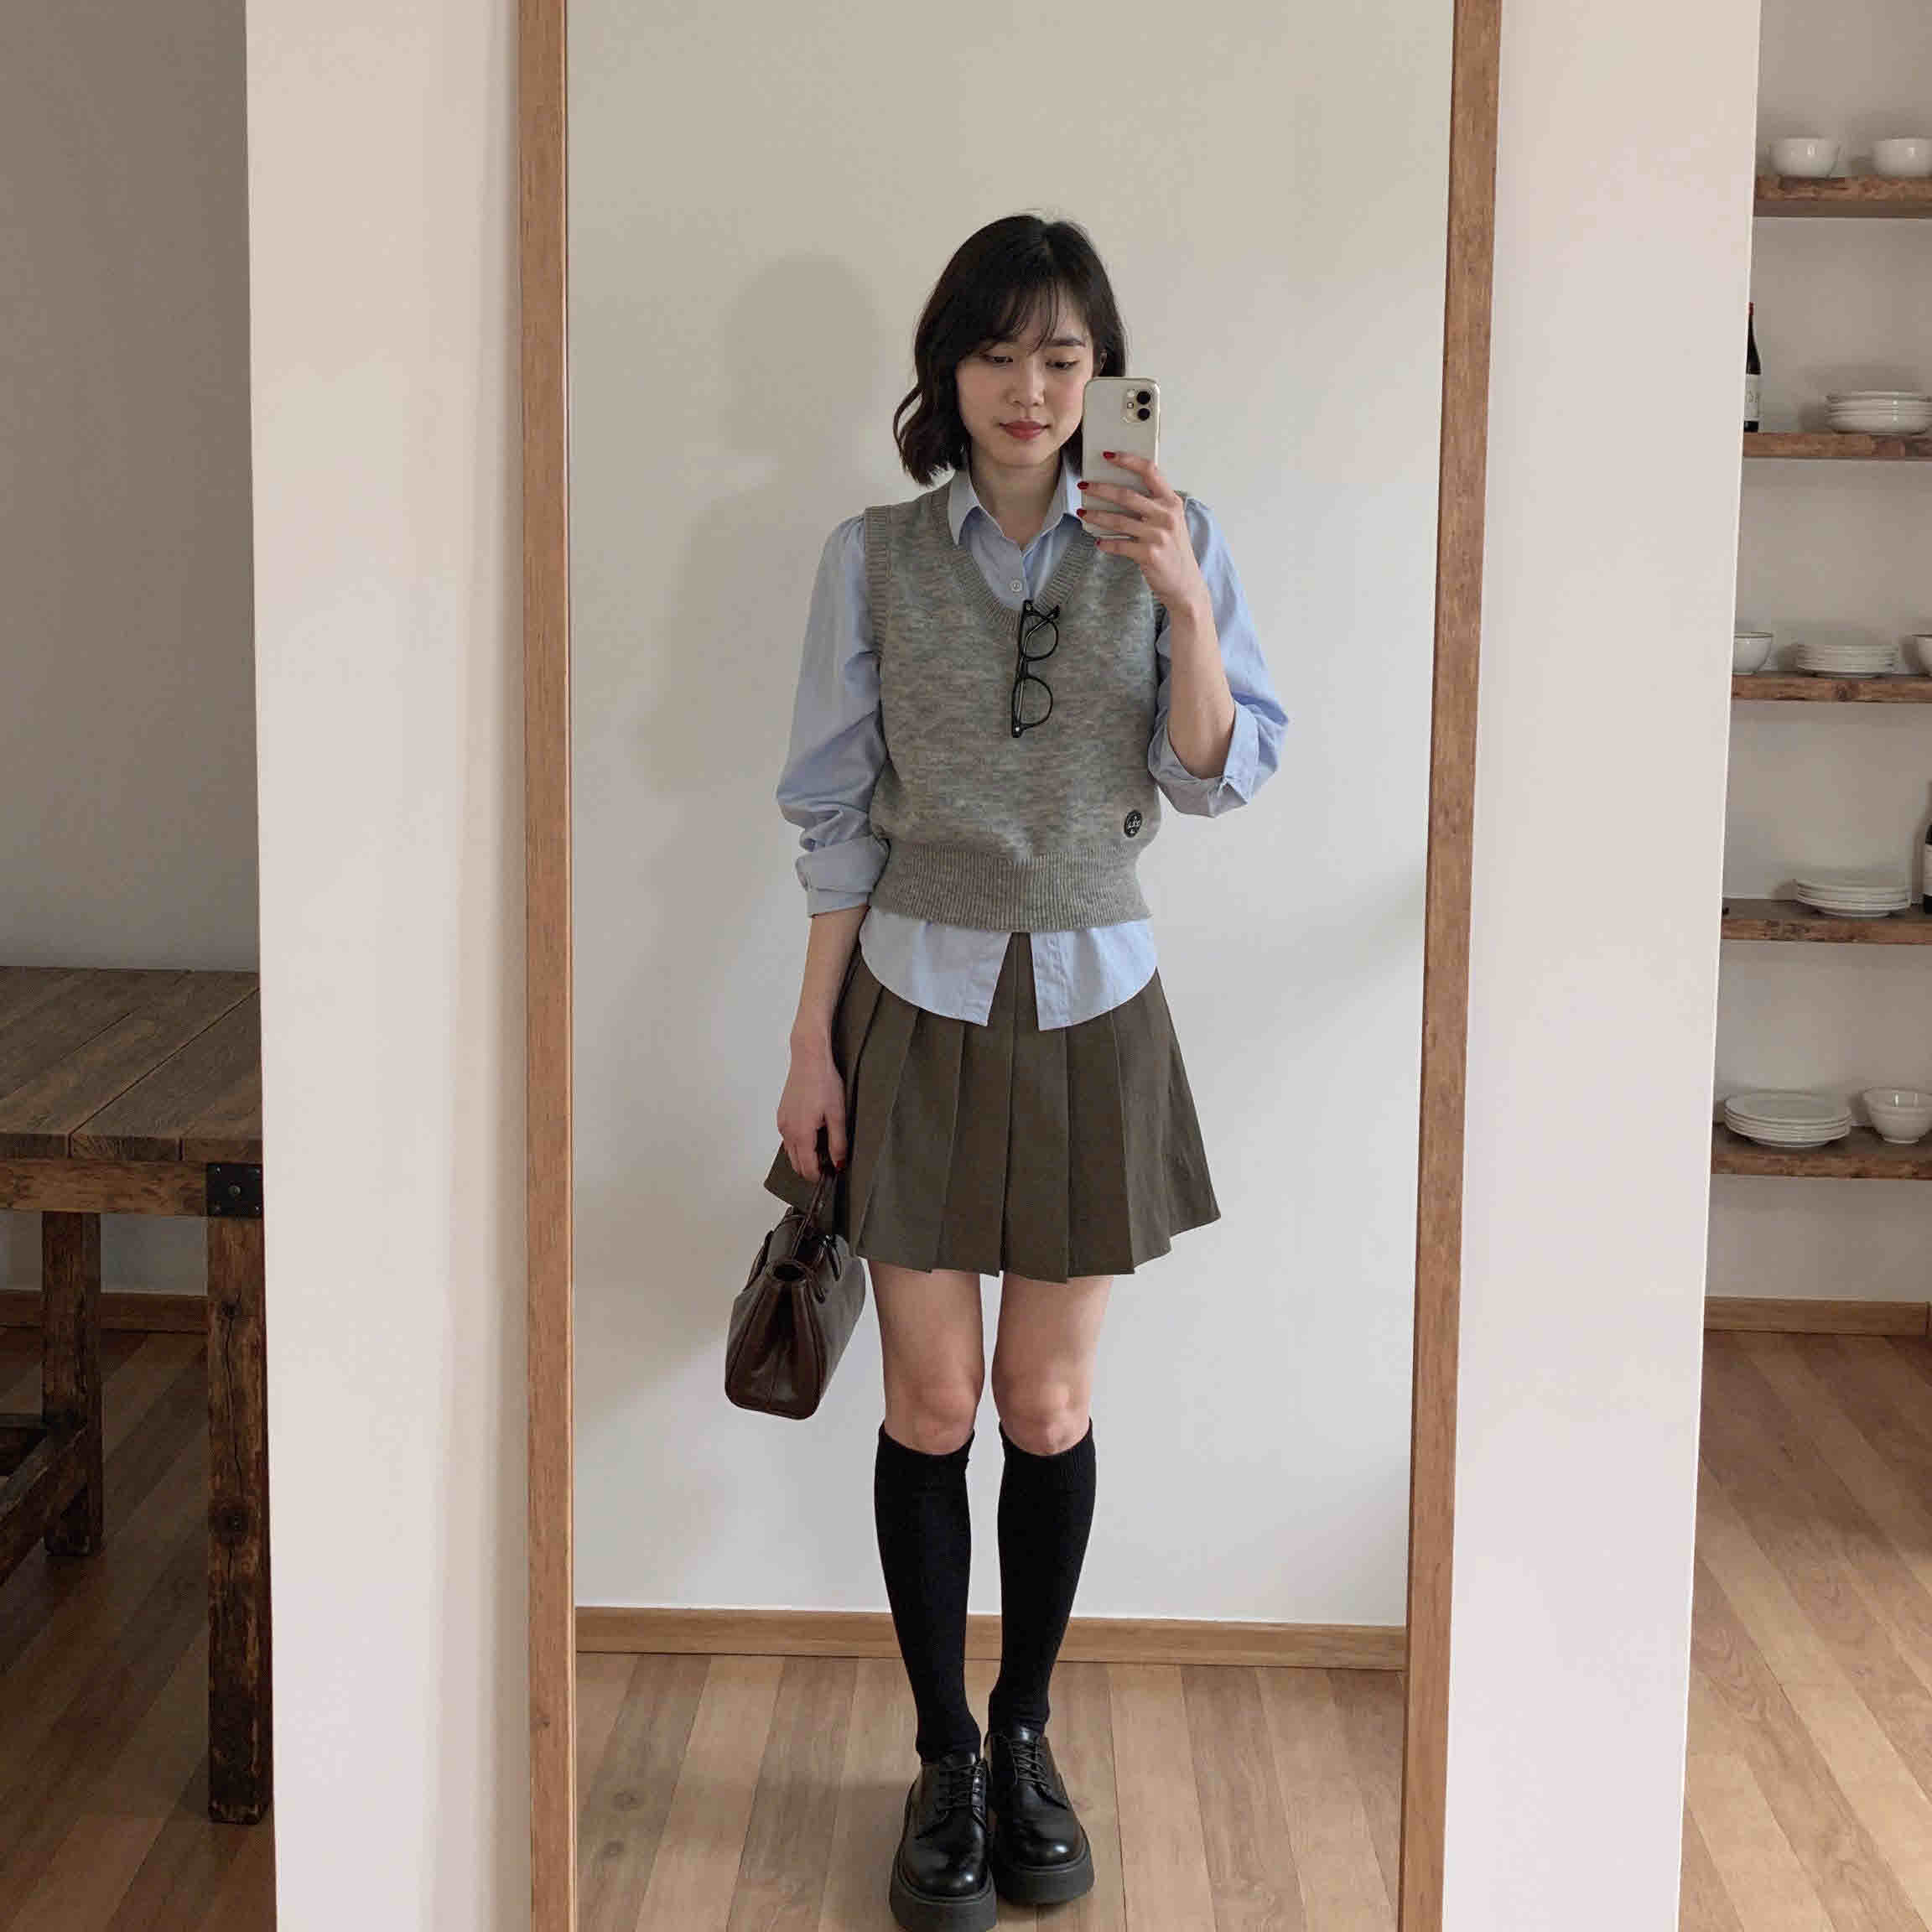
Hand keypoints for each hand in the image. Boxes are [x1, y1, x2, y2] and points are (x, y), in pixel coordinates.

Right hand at [777, 1042, 846, 1182]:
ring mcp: (782, 1123)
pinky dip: (798, 1144)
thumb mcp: (837, 1114)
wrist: (808, 1059)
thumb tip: (838, 1164)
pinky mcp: (782, 1115)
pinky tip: (813, 1134)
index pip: (806, 1168)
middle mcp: (787, 1131)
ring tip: (823, 1148)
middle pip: (796, 1164)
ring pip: (791, 1152)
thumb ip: (837, 1143)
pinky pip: (788, 1138)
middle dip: (811, 1169)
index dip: (819, 1176)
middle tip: (830, 1164)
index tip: (832, 1175)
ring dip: (804, 1157)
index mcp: (801, 1134)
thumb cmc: (824, 1083)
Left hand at [1077, 451, 1207, 615]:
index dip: (1128, 460)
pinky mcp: (1148, 554)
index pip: (1150, 471)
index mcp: (1171, 502)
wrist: (1185, 584)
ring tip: (1083, 512)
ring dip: (1097, 515)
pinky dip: (1105, 542)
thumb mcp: (1171, 522)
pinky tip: (1098, 541)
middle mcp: (1166, 516)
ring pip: (1119, 520)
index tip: (1108, 456)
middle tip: (1084, 485)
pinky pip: (1119, 545)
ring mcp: (1157, 535)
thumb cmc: (1174, 551)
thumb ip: (1154, 506)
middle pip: (1127, 495)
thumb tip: (1120, 493)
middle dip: (1101, 488)